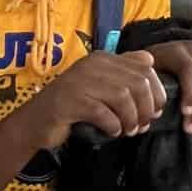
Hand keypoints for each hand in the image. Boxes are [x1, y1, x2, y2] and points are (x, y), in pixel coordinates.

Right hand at [36, 49, 167, 149]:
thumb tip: (152, 64)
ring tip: (128, 131)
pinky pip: (103, 113)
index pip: (144, 66)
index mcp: (102, 59)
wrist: (35, 122)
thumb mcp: (100, 86)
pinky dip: (113, 125)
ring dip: (131, 119)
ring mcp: (79, 82)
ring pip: (123, 97)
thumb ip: (124, 74)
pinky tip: (112, 132)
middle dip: (146, 108)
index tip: (155, 111)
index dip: (156, 91)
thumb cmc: (72, 107)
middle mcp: (91, 65)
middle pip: (137, 83)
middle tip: (142, 125)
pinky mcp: (70, 102)